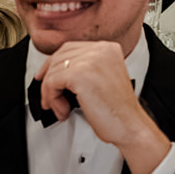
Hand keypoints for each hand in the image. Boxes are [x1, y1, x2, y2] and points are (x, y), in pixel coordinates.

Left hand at [34, 41, 170, 173]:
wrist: (129, 125)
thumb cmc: (117, 109)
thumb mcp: (102, 78)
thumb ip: (84, 67)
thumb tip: (55, 69)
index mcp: (108, 48)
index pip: (70, 48)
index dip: (52, 64)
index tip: (45, 76)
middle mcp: (101, 50)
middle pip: (58, 57)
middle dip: (49, 79)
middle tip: (49, 97)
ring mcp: (91, 60)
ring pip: (53, 71)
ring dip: (51, 93)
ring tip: (61, 107)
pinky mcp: (79, 74)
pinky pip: (51, 83)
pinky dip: (52, 99)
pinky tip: (63, 109)